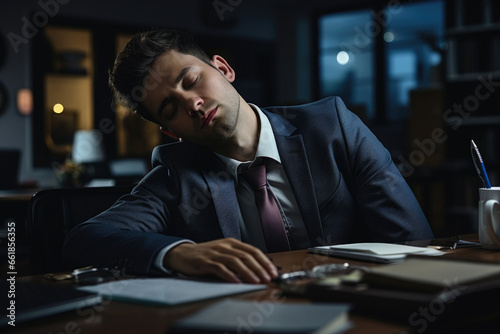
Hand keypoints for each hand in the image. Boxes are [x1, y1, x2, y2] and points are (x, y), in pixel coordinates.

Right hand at [163, 238, 278, 283]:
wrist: (182, 254)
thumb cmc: (205, 255)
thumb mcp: (224, 253)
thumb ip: (238, 259)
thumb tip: (257, 271)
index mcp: (232, 243)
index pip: (253, 250)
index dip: (264, 261)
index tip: (273, 271)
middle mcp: (225, 246)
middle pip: (246, 256)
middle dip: (259, 268)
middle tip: (268, 278)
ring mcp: (215, 253)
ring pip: (235, 261)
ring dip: (248, 272)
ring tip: (256, 281)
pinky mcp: (205, 262)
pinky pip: (220, 268)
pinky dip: (229, 275)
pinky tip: (236, 282)